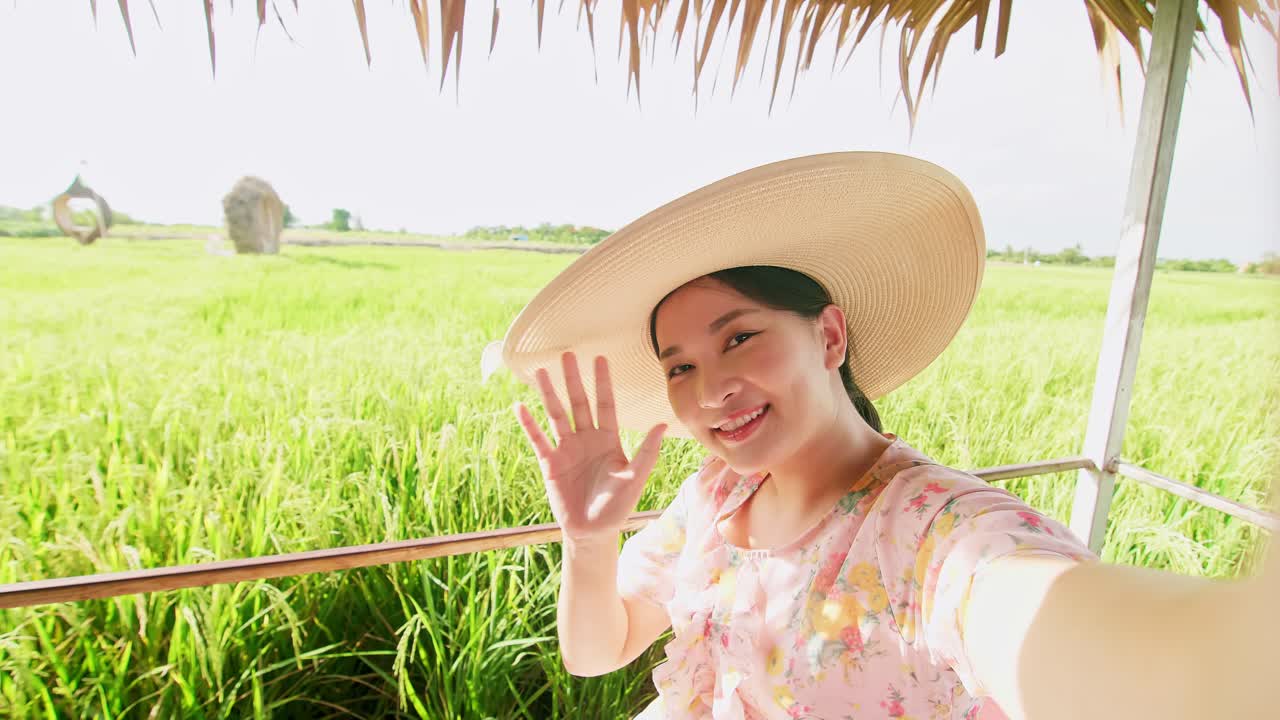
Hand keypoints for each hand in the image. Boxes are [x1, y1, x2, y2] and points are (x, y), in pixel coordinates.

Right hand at [514, 352, 666, 543]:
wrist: (592, 532)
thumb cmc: (617, 507)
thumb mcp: (634, 479)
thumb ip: (646, 452)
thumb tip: (662, 424)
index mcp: (608, 440)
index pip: (605, 405)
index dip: (602, 382)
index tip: (600, 358)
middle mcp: (586, 439)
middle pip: (578, 403)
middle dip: (573, 379)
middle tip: (567, 354)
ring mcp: (567, 449)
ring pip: (557, 415)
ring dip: (549, 394)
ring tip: (540, 371)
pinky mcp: (550, 463)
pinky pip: (538, 439)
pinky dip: (529, 424)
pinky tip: (520, 406)